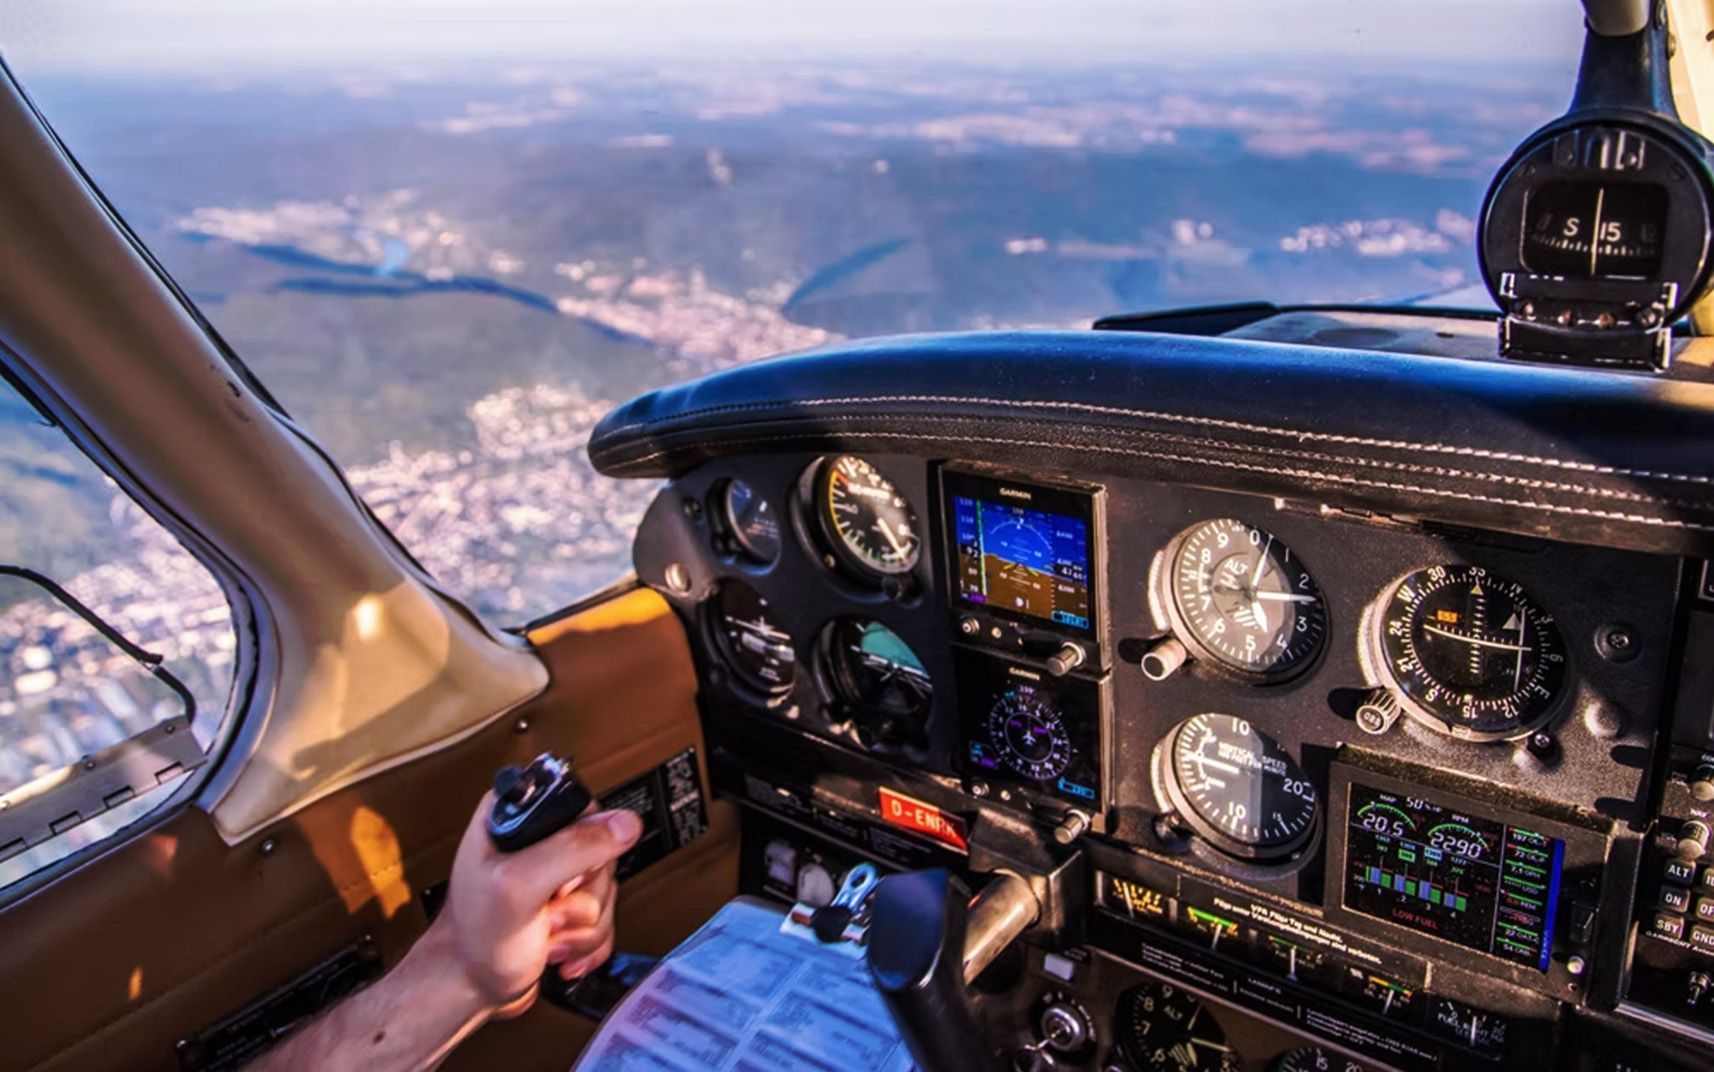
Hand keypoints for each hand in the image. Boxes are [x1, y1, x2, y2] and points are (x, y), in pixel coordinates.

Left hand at [432, 792, 642, 1017]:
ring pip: (607, 892)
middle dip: (579, 900)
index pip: (585, 809)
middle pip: (603, 856)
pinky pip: (606, 919)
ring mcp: (555, 877)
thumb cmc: (473, 940)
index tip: (560, 878)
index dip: (584, 849)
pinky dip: (585, 943)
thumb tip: (623, 824)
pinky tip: (556, 947)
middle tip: (546, 912)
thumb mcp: (519, 886)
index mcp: (520, 817)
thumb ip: (572, 849)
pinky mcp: (568, 907)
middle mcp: (538, 842)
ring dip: (579, 928)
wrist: (467, 989)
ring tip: (544, 934)